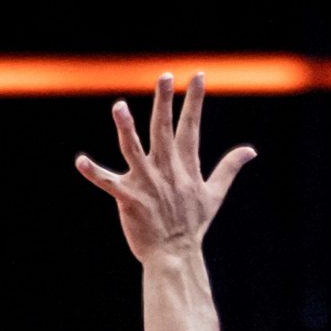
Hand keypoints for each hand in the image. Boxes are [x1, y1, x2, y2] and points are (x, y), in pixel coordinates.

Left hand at [76, 72, 255, 263]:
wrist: (174, 255)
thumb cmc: (192, 225)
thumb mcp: (214, 194)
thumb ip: (229, 168)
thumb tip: (251, 151)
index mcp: (185, 166)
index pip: (191, 127)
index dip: (195, 101)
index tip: (199, 76)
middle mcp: (165, 170)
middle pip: (163, 129)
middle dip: (164, 102)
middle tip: (165, 77)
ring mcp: (146, 183)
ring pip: (133, 150)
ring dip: (126, 128)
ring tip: (119, 106)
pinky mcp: (129, 199)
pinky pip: (108, 183)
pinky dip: (94, 173)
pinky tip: (80, 162)